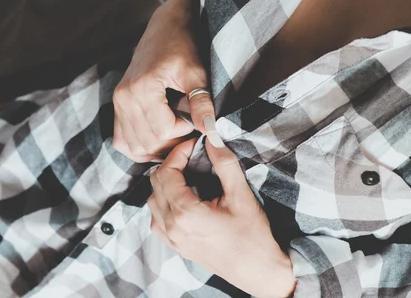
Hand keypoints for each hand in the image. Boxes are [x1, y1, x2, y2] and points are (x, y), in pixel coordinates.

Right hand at [112, 0, 215, 162]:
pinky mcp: (116, 108)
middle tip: (189, 128)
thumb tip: (211, 132)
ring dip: (157, 148)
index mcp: (142, 88)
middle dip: (172, 142)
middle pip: (148, 142)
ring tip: (176, 133)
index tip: (196, 117)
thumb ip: (202, 102)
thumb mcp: (196, 73)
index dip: (184, 131)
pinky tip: (158, 140)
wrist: (163, 30)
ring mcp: (117, 104)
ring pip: (135, 146)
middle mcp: (124, 98)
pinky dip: (139, 148)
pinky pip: (122, 141)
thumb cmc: (182, 48)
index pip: (163, 130)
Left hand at [148, 139, 295, 297]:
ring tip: (188, 174)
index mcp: (185, 213)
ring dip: (166, 183)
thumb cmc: (253, 236)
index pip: (166, 172)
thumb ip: (224, 163)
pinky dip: (164, 202)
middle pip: (156, 183)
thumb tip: (212, 138)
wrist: (258, 272)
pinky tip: (183, 198)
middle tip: (192, 156)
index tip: (194, 145)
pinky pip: (156, 218)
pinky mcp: (175, 245)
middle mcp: (171, 226)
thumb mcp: (241, 195)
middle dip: (172, 165)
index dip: (178, 153)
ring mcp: (171, 238)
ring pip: (153, 200)